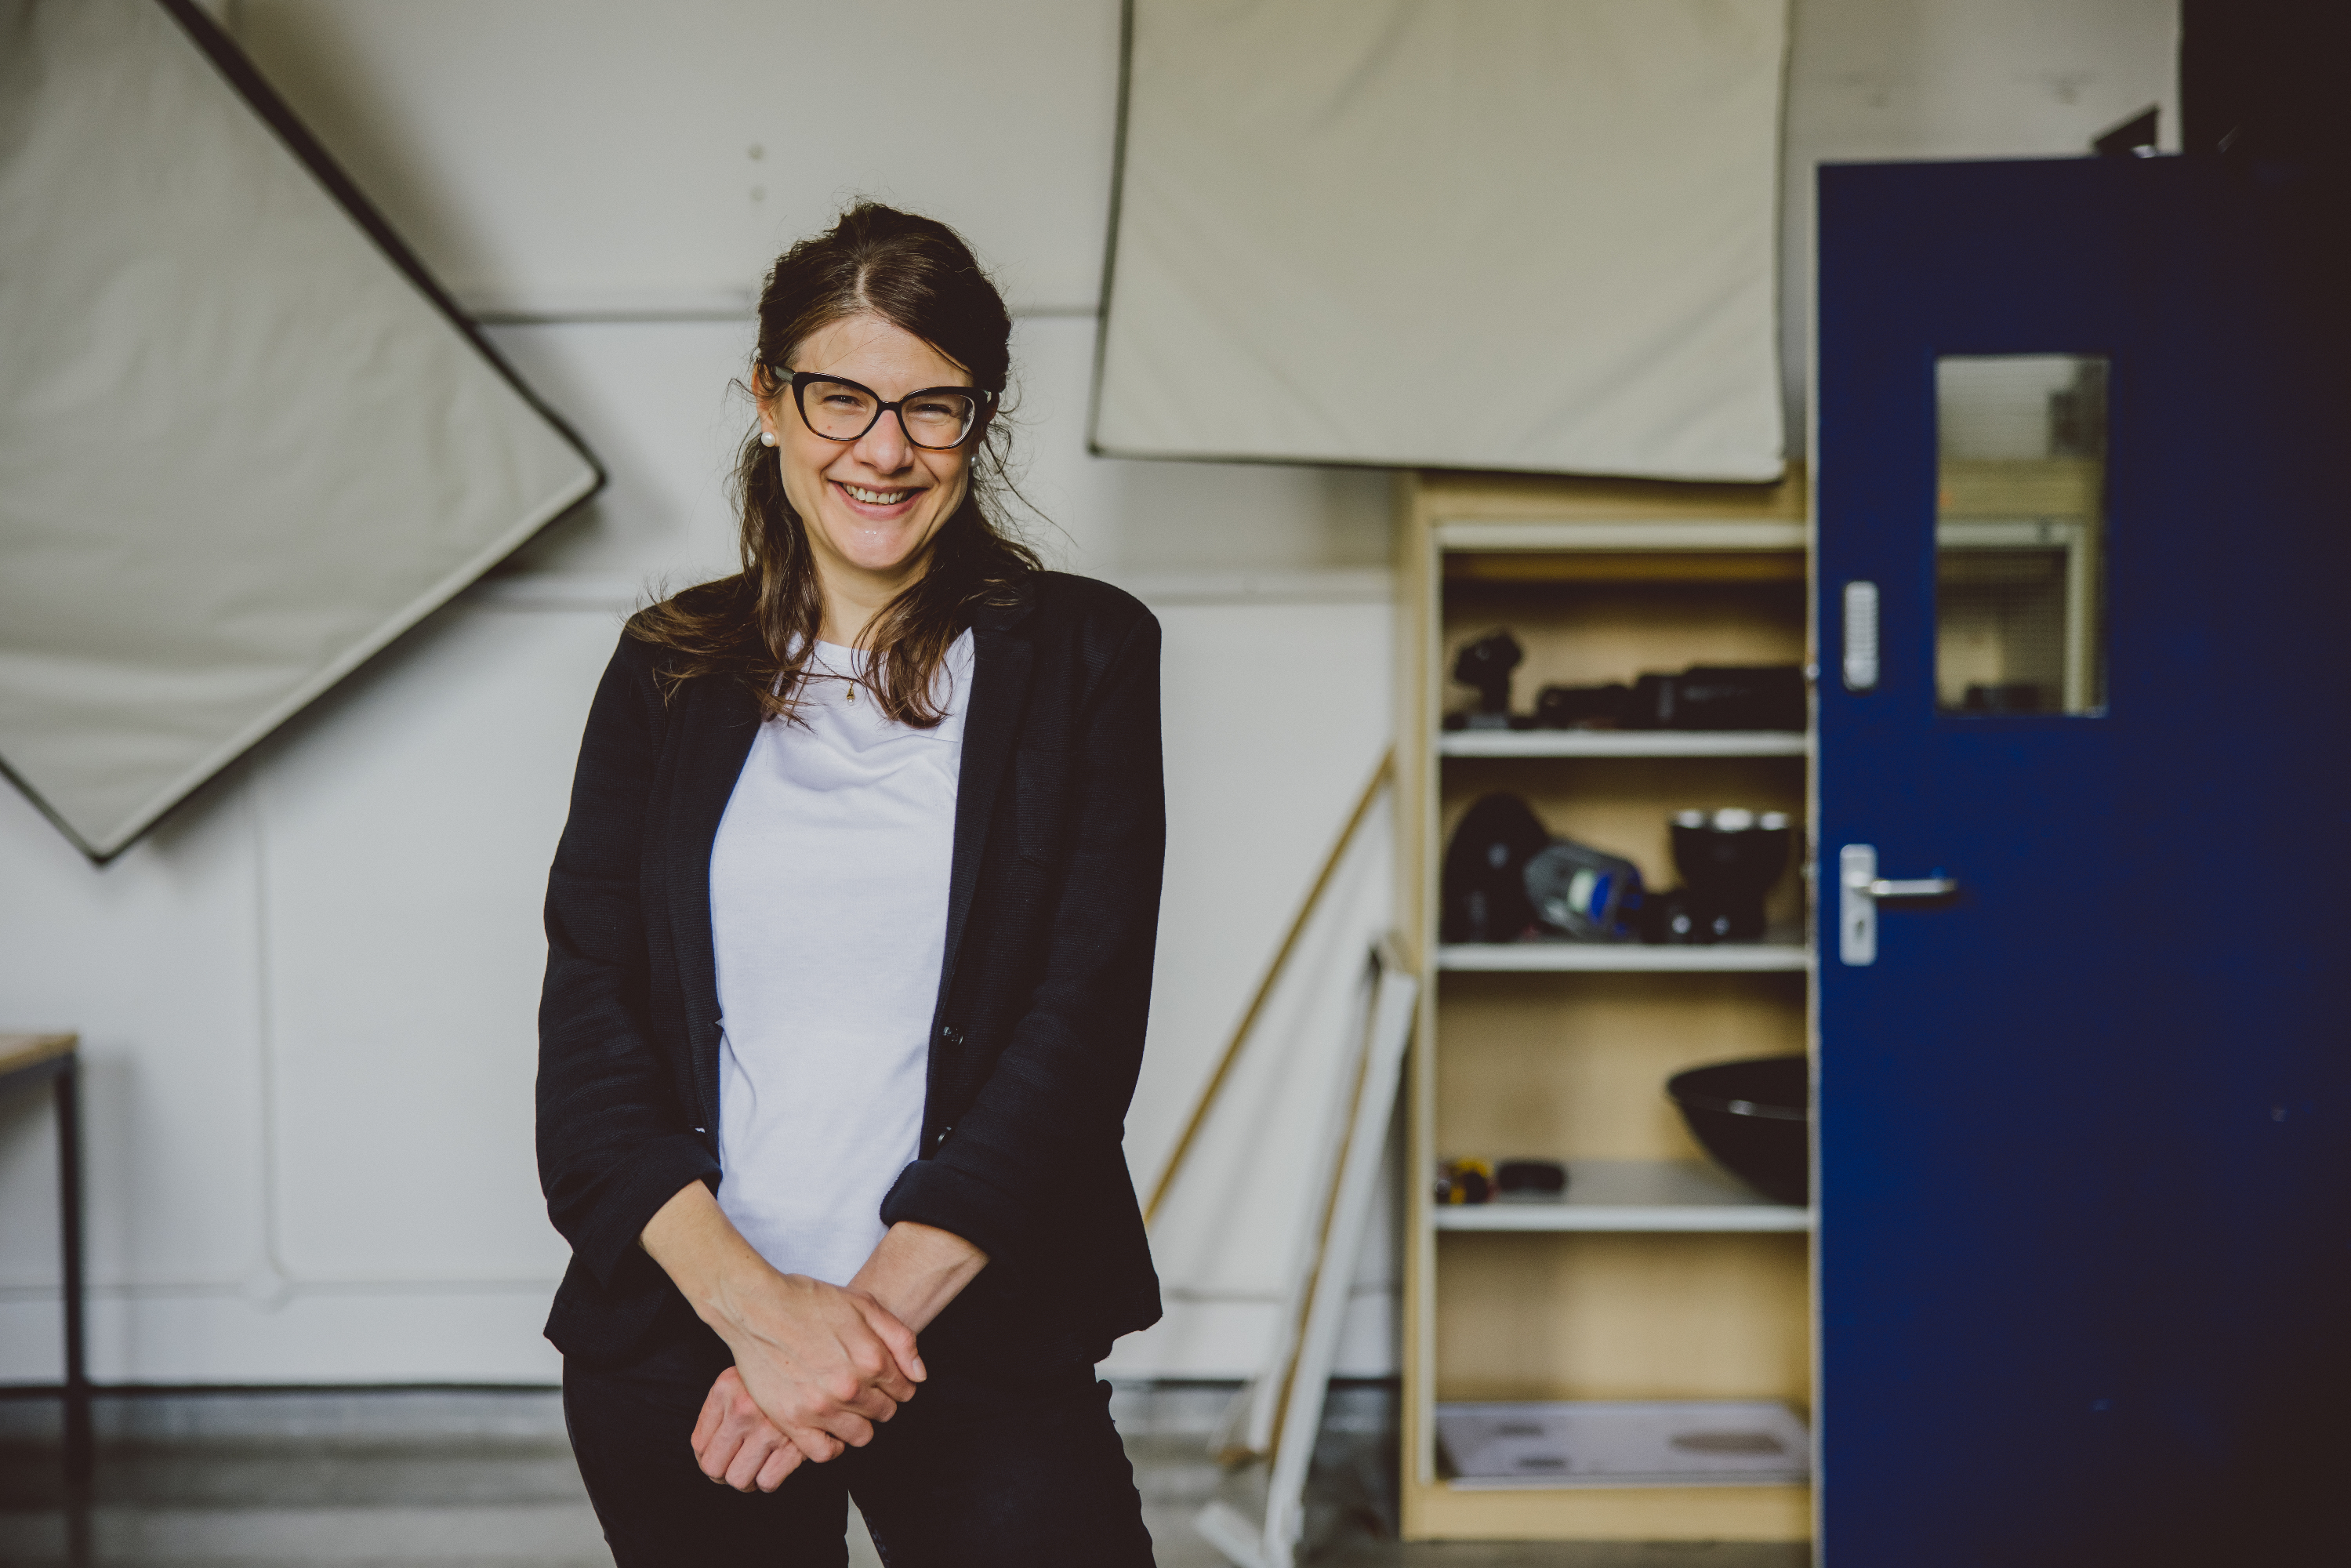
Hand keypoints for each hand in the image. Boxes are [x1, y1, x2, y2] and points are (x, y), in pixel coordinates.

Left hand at [691, 1365, 802, 1491]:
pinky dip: (770, 1479)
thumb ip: (722, 1407)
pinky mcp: (795, 1444)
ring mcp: (769, 1427)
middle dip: (724, 1473)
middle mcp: (744, 1407)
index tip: (720, 1457)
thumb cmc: (781, 1376)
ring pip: (739, 1480)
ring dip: (748, 1479)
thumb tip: (705, 1453)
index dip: (707, 1458)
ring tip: (757, 1465)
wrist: (824, 1366)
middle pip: (714, 1468)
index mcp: (726, 1388)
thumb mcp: (743, 1377)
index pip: (699, 1444)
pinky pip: (767, 1482)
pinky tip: (777, 1463)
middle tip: (736, 1466)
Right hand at [719, 1273, 924, 1461]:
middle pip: (885, 1413)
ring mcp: (819, 1408)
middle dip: (880, 1401)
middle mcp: (849, 1388)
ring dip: (860, 1423)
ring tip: (847, 1406)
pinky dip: (832, 1445)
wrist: (756, 1306)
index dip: (897, 1383)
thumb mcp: (865, 1304)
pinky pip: (824, 1453)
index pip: (904, 1390)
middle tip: (863, 1388)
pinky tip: (830, 1427)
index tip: (884, 1378)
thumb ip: (901, 1339)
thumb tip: (919, 1376)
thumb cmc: (809, 1301)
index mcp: (871, 1359)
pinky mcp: (791, 1421)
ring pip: (861, 1436)